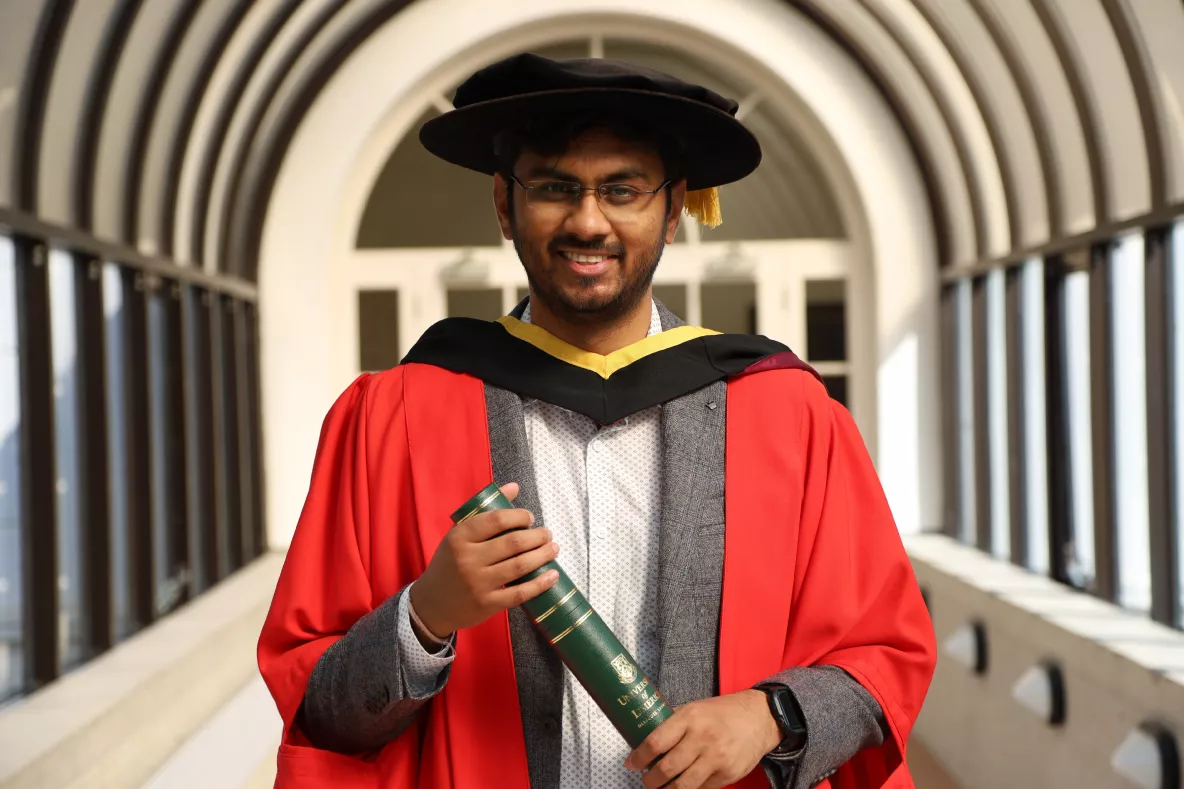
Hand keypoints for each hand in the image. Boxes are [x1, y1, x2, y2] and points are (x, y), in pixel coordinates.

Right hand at [410, 483, 559, 637]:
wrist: (431, 604)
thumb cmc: (449, 564)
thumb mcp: (459, 535)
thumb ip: (486, 511)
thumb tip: (514, 487)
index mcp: (459, 537)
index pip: (496, 520)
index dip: (519, 516)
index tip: (530, 518)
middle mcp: (468, 559)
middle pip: (513, 543)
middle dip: (537, 536)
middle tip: (547, 534)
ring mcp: (478, 584)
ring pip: (519, 566)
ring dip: (542, 555)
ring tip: (553, 548)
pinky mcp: (487, 605)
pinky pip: (519, 593)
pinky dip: (540, 584)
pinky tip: (552, 575)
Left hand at [624, 690, 782, 788]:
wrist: (760, 718)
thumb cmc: (723, 712)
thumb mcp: (695, 707)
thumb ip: (673, 722)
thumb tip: (645, 734)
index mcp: (690, 718)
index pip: (656, 742)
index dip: (639, 757)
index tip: (631, 763)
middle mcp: (702, 739)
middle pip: (667, 769)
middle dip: (650, 781)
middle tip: (646, 780)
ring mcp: (716, 759)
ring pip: (683, 786)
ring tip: (660, 788)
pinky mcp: (728, 775)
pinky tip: (683, 785)